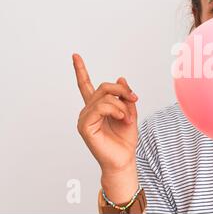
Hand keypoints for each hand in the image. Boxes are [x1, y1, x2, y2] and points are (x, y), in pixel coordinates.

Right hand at [73, 53, 138, 175]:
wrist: (124, 159)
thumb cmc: (125, 139)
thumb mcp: (130, 112)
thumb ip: (125, 96)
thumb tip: (120, 78)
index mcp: (97, 107)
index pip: (86, 85)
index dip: (81, 70)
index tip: (75, 55)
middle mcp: (88, 110)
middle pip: (103, 87)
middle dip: (122, 91)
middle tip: (135, 98)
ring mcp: (85, 118)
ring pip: (104, 97)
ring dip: (122, 105)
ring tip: (128, 118)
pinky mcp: (85, 126)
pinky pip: (101, 107)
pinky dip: (116, 110)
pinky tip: (122, 119)